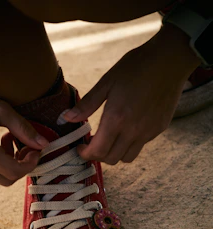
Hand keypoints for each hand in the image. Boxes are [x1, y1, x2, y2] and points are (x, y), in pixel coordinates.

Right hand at [0, 73, 47, 185]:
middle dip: (20, 166)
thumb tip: (43, 144)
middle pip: (6, 180)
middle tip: (23, 147)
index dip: (31, 164)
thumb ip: (24, 129)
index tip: (35, 151)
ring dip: (6, 163)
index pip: (15, 172)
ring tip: (4, 139)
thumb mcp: (1, 110)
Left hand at [64, 25, 199, 164]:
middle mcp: (133, 131)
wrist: (169, 60)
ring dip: (114, 154)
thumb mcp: (107, 82)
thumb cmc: (136, 67)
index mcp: (116, 119)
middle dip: (98, 156)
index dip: (86, 154)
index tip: (81, 148)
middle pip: (111, 159)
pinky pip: (140, 146)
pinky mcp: (158, 129)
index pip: (98, 151)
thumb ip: (86, 104)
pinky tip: (127, 128)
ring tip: (110, 140)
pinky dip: (130, 144)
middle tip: (93, 144)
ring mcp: (148, 132)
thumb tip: (67, 118)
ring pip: (127, 158)